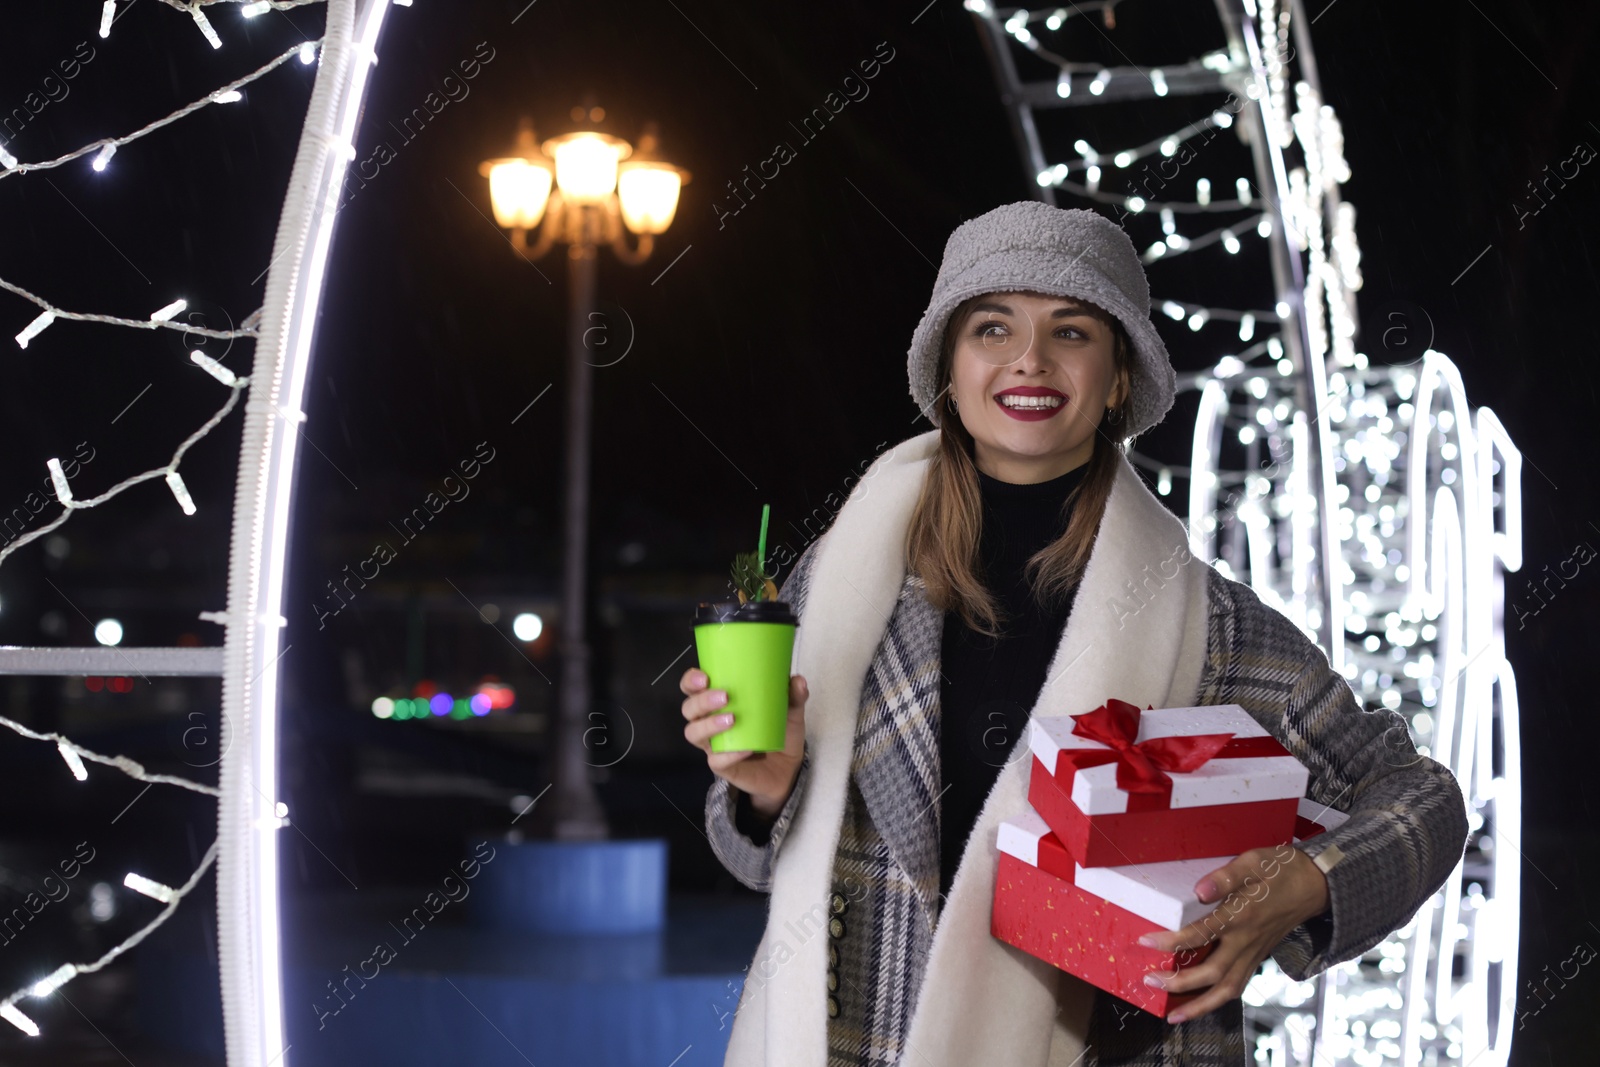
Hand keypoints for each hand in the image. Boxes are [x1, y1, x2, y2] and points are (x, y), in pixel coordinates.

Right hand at [680, 667, 806, 818]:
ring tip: (732, 719)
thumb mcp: (791, 711)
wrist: (787, 769)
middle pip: (688, 709)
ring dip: (708, 724)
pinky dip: (729, 754)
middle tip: (725, 696)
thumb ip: (794, 695)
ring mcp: (714, 745)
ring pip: (693, 733)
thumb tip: (798, 680)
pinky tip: (746, 748)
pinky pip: (716, 760)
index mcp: (719, 702)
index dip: (691, 680)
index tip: (704, 676)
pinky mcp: (722, 766)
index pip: (693, 687)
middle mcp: (709, 722)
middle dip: (701, 701)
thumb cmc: (779, 731)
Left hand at [1136, 843, 1329, 1024]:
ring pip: (1227, 989)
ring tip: (1174, 1015)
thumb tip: (1199, 891)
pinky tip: (1200, 1005)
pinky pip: (1237, 986)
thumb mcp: (1252, 862)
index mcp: (1242, 916)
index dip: (1171, 941)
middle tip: (1150, 981)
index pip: (1200, 934)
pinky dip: (1217, 1000)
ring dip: (1199, 1006)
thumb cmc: (1279, 870)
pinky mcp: (1258, 958)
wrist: (1314, 885)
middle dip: (1180, 983)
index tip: (1145, 942)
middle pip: (1212, 973)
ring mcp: (1254, 953)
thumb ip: (1225, 877)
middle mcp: (1247, 941)